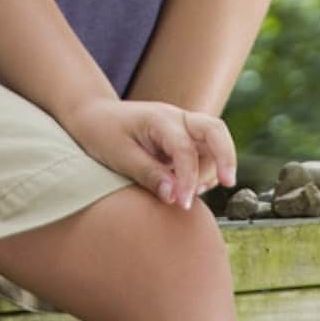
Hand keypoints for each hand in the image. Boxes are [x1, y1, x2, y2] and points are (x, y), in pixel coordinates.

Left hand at [69, 97, 236, 210]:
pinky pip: (204, 153)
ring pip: (213, 143)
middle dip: (226, 156)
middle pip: (215, 129)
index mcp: (159, 118)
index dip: (188, 178)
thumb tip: (175, 197)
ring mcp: (181, 127)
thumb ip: (148, 174)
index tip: (182, 203)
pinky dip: (205, 171)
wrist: (91, 117)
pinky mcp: (181, 139)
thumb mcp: (120, 156)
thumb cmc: (102, 132)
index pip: (185, 148)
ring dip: (212, 168)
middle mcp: (176, 118)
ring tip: (191, 193)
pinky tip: (189, 188)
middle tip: (228, 182)